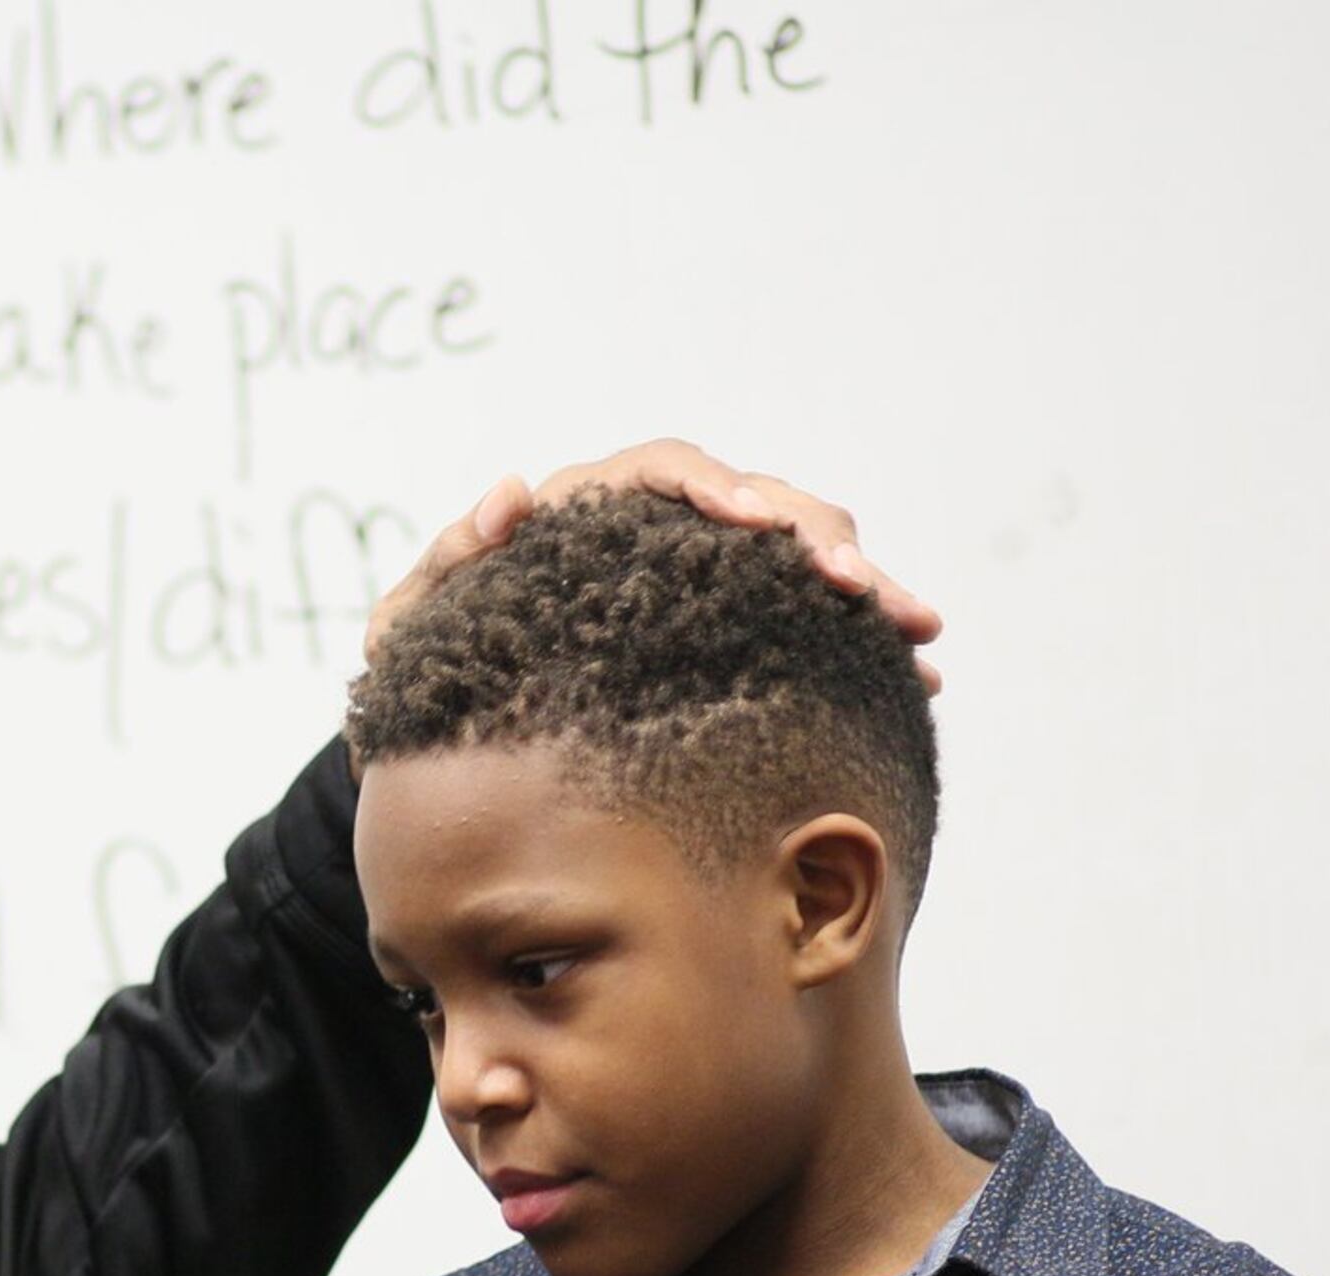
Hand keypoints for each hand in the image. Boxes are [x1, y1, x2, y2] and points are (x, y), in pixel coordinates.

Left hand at [367, 439, 946, 693]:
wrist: (450, 750)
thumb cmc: (427, 681)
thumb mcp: (412, 634)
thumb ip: (447, 565)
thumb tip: (510, 491)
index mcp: (586, 513)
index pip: (662, 471)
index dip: (714, 486)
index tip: (752, 520)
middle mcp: (656, 532)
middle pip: (758, 506)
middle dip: (820, 539)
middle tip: (862, 590)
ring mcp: (703, 580)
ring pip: (801, 557)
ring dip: (865, 589)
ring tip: (917, 635)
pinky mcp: (736, 633)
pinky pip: (811, 625)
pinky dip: (862, 647)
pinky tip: (913, 684)